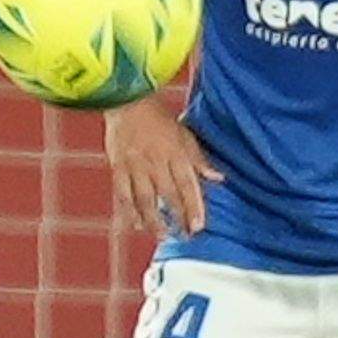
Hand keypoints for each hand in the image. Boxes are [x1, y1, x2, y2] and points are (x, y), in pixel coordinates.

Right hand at [106, 97, 219, 235]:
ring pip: (145, 199)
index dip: (194, 207)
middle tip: (185, 237)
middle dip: (178, 218)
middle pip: (169, 195)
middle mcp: (156, 162)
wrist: (127, 100)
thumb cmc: (159, 118)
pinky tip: (135, 224)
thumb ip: (200, 159)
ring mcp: (136, 166)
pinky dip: (129, 211)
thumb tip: (219, 178)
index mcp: (175, 153)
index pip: (188, 185)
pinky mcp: (118, 167)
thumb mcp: (185, 135)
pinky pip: (123, 194)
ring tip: (162, 236)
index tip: (199, 226)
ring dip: (154, 220)